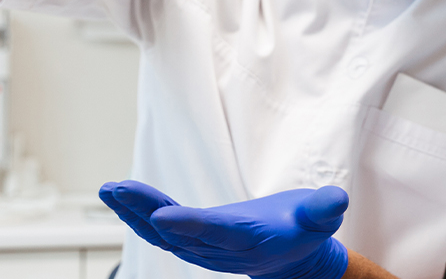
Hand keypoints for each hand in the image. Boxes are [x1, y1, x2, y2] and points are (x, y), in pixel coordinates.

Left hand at [99, 180, 349, 278]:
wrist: (294, 257)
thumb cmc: (306, 228)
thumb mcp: (321, 217)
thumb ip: (324, 210)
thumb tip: (336, 200)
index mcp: (250, 241)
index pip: (215, 233)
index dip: (188, 224)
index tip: (159, 215)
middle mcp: (221, 250)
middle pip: (179, 232)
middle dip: (146, 210)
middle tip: (118, 189)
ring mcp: (204, 249)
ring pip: (163, 233)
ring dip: (134, 211)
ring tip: (109, 189)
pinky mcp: (194, 241)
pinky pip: (162, 230)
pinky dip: (139, 213)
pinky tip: (119, 196)